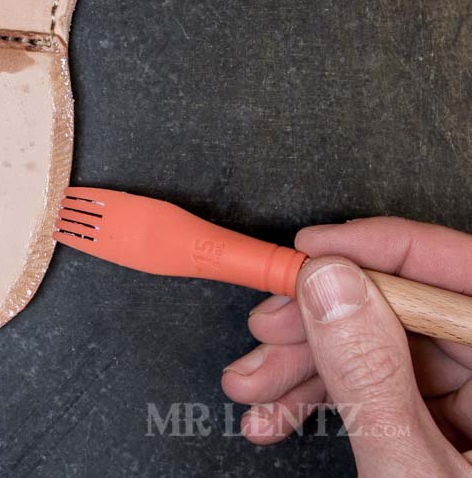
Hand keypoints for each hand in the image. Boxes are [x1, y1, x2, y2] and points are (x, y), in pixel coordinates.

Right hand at [222, 217, 471, 475]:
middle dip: (321, 323)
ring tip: (253, 386)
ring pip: (383, 352)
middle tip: (266, 330)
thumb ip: (371, 375)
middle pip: (408, 314)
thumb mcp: (411, 468)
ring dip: (305, 367)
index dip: (380, 249)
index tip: (312, 249)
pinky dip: (323, 399)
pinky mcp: (446, 434)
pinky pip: (381, 392)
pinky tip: (279, 412)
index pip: (459, 272)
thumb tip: (329, 285)